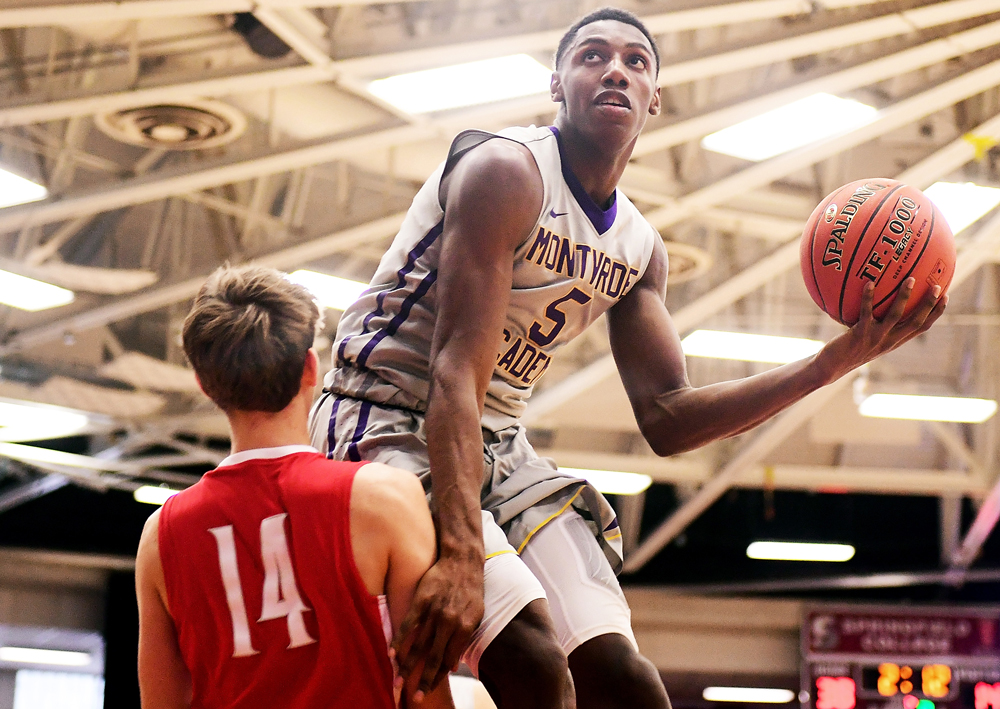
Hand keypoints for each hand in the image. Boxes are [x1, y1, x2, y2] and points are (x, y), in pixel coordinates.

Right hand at [392, 554, 484, 695]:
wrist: (462, 560)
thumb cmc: (470, 590)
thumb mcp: (475, 616)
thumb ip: (463, 640)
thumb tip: (453, 666)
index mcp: (465, 628)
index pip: (449, 660)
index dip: (438, 677)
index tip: (429, 692)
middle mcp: (449, 622)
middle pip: (433, 657)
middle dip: (423, 680)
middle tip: (416, 699)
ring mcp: (435, 611)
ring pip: (419, 644)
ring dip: (408, 665)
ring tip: (399, 681)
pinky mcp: (421, 600)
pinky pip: (409, 623)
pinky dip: (400, 639)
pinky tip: (392, 653)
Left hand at [817, 277, 946, 382]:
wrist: (831, 366)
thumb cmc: (848, 348)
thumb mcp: (867, 337)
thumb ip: (877, 323)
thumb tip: (880, 299)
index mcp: (895, 341)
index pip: (921, 327)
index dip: (935, 313)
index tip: (945, 296)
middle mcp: (889, 341)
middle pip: (916, 322)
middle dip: (929, 305)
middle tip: (938, 286)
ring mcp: (875, 338)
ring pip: (895, 316)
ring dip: (904, 297)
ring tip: (910, 279)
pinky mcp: (860, 334)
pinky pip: (866, 312)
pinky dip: (868, 297)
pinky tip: (870, 282)